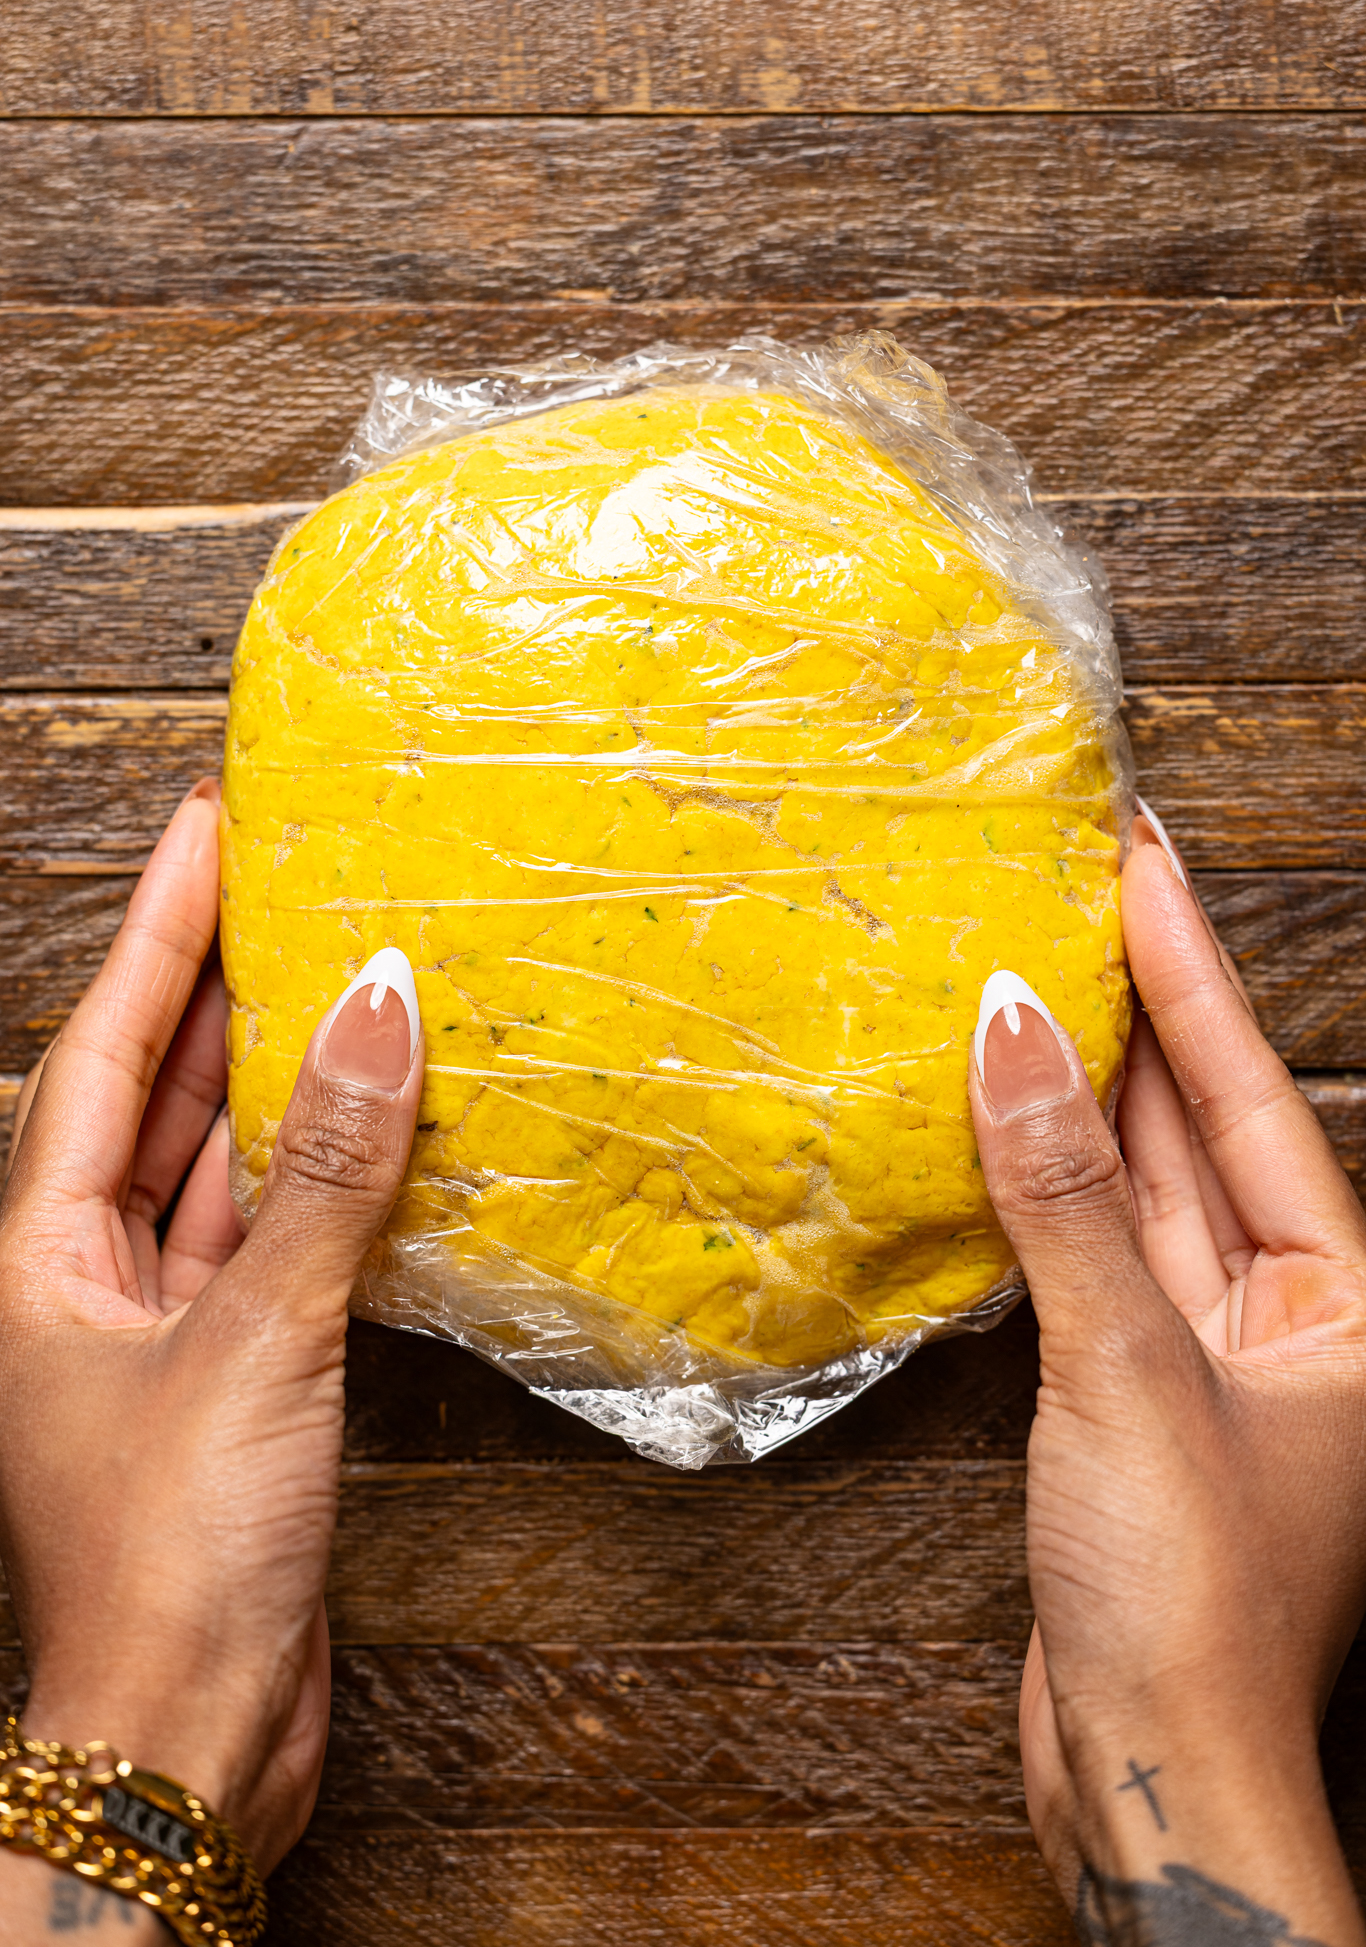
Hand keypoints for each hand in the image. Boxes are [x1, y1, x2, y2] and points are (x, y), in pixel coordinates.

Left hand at [0, 781, 422, 1929]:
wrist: (186, 1740)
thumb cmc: (170, 1553)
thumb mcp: (255, 1336)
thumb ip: (329, 1170)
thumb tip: (379, 1006)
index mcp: (35, 1251)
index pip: (102, 1045)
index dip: (162, 927)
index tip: (212, 823)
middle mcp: (84, 1274)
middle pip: (155, 1091)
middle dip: (217, 980)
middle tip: (286, 870)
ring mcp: (160, 1326)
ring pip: (223, 1164)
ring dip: (279, 1075)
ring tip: (339, 966)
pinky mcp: (234, 1375)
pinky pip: (281, 1238)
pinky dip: (328, 1178)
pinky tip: (377, 1124)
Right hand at [970, 812, 1365, 1941]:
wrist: (1154, 1784)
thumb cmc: (1194, 1602)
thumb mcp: (1130, 1370)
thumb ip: (1066, 1196)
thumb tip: (1013, 1025)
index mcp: (1348, 1302)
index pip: (1250, 1097)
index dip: (1190, 971)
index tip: (1138, 860)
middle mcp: (1289, 1320)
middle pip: (1195, 1133)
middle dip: (1133, 1012)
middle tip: (1072, 890)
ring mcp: (1204, 1362)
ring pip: (1132, 1194)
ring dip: (1076, 1095)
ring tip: (1027, 976)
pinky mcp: (1125, 1406)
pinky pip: (1083, 1262)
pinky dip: (1035, 1194)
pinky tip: (992, 1128)